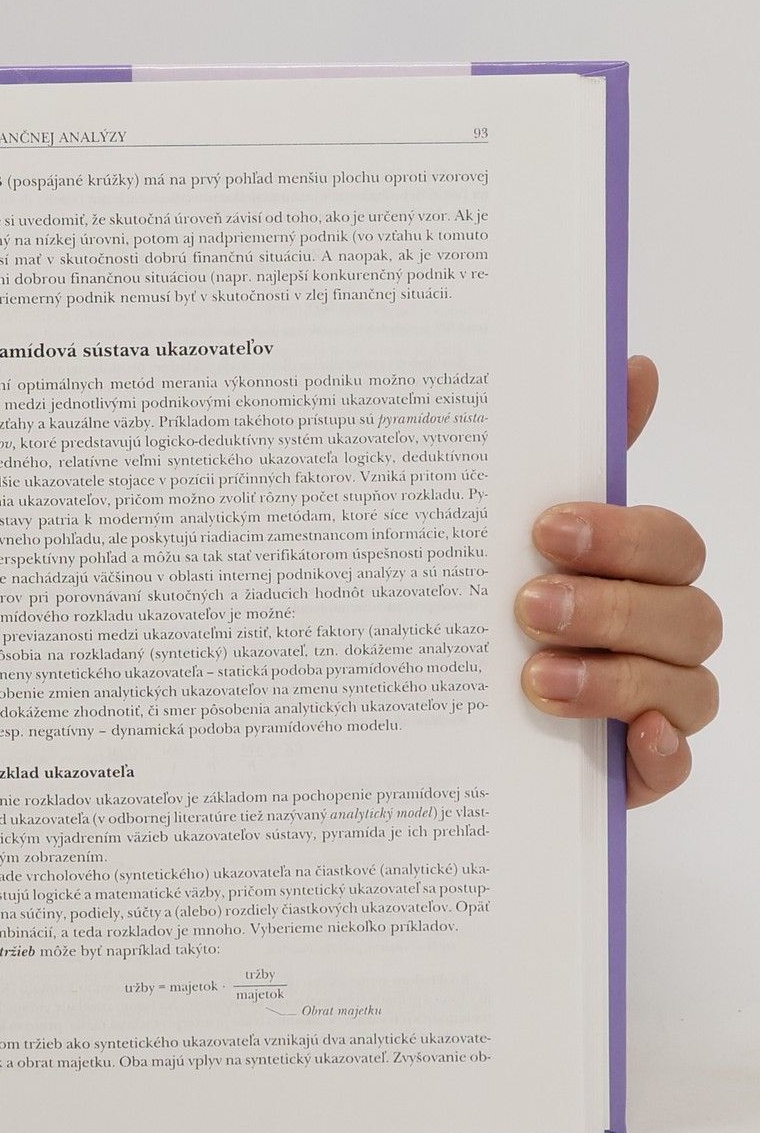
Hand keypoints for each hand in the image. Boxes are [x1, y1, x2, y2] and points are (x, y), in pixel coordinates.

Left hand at [516, 356, 719, 806]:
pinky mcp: (637, 767)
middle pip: (686, 613)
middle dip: (611, 607)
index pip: (669, 542)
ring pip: (686, 686)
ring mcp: (656, 702)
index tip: (544, 528)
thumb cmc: (495, 611)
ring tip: (535, 679)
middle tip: (527, 608)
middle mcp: (659, 633)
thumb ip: (568, 460)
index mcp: (636, 572)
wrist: (446, 719)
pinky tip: (630, 738)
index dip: (620, 534)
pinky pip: (675, 763)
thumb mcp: (508, 537)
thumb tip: (633, 364)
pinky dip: (661, 751)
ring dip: (615, 679)